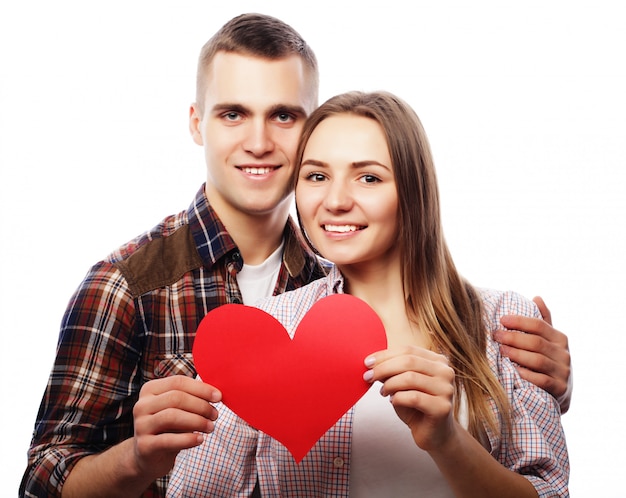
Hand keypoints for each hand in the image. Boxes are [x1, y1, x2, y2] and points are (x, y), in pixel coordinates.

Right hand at [132, 375, 221, 478]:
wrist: (148, 457)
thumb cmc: (169, 428)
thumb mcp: (178, 410)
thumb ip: (191, 398)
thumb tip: (216, 394)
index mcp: (150, 390)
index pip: (178, 382)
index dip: (201, 388)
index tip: (218, 397)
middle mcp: (141, 405)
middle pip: (176, 398)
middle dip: (201, 406)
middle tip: (215, 415)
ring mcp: (140, 426)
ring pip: (172, 416)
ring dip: (197, 421)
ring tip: (210, 427)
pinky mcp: (144, 446)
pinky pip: (169, 440)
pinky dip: (188, 439)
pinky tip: (200, 440)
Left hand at [363, 346, 456, 450]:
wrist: (435, 435)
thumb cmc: (416, 407)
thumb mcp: (402, 384)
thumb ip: (392, 371)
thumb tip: (372, 363)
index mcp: (438, 360)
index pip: (408, 350)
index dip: (385, 355)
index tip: (367, 363)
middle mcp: (446, 372)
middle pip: (408, 361)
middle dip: (383, 368)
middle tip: (367, 377)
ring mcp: (446, 389)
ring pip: (410, 378)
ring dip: (390, 384)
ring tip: (383, 392)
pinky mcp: (443, 408)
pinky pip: (413, 398)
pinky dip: (397, 398)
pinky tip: (393, 401)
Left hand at [494, 296, 571, 412]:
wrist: (560, 393)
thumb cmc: (548, 361)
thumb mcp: (548, 341)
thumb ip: (543, 320)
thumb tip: (537, 297)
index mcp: (560, 339)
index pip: (539, 325)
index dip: (520, 321)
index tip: (501, 320)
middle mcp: (564, 354)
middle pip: (536, 342)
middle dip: (514, 338)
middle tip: (496, 335)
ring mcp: (563, 372)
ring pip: (538, 360)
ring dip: (517, 354)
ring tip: (501, 351)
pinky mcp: (560, 389)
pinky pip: (542, 380)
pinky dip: (527, 375)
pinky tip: (514, 371)